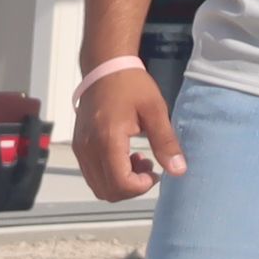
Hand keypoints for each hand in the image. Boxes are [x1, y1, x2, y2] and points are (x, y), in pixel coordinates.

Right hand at [73, 66, 182, 199]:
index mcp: (108, 140)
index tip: (155, 173)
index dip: (140, 187)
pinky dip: (109, 175)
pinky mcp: (79, 147)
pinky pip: (92, 174)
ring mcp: (81, 149)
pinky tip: (125, 156)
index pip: (119, 184)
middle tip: (149, 168)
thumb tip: (179, 170)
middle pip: (107, 191)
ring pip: (97, 186)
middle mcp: (89, 149)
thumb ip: (165, 142)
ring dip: (120, 183)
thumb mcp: (155, 110)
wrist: (105, 67)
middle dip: (131, 188)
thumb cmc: (132, 85)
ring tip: (139, 161)